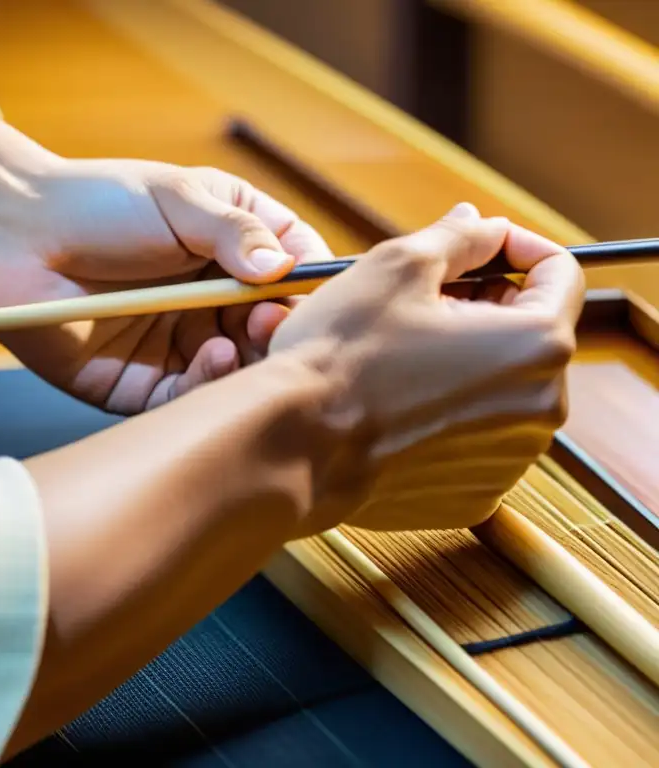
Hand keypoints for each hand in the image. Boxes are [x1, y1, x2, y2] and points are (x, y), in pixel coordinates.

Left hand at [0, 158, 333, 413]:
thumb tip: (284, 268)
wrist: (13, 234)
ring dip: (251, 360)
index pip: (292, 271)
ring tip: (243, 339)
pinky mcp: (145, 384)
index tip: (314, 292)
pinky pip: (189, 398)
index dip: (309, 285)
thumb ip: (235, 231)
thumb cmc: (97, 203)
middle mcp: (212, 301)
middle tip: (274, 324)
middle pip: (271, 330)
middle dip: (281, 331)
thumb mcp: (178, 198)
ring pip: (237, 370)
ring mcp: (180, 345)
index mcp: (230, 248)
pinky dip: (210, 383)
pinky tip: (214, 356)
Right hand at [270, 203, 585, 531]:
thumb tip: (482, 226)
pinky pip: (474, 440)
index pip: (559, 274)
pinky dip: (448, 417)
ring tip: (403, 358)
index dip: (516, 247)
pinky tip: (399, 406)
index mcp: (537, 345)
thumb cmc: (342, 356)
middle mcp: (540, 410)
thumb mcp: (396, 266)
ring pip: (502, 389)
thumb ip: (458, 238)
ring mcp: (508, 460)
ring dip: (467, 364)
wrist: (293, 447)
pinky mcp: (473, 496)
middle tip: (423, 304)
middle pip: (530, 335)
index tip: (478, 248)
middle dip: (486, 309)